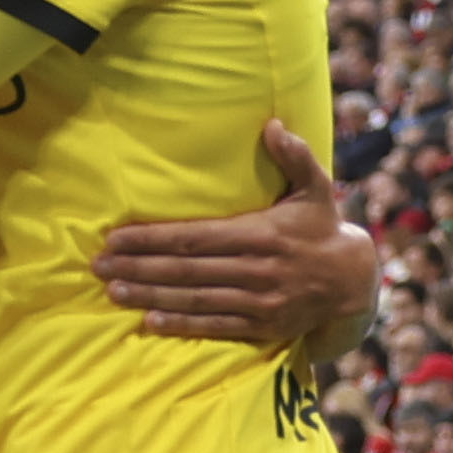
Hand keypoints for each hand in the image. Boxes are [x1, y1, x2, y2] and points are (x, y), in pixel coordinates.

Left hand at [93, 122, 380, 354]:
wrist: (353, 284)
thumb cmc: (322, 229)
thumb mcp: (316, 189)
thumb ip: (295, 157)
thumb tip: (274, 125)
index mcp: (262, 235)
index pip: (194, 237)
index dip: (152, 238)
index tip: (117, 237)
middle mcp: (257, 270)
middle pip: (186, 270)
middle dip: (138, 266)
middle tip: (99, 265)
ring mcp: (259, 302)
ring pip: (194, 299)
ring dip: (150, 295)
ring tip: (113, 289)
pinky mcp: (262, 327)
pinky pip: (214, 326)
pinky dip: (181, 324)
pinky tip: (149, 320)